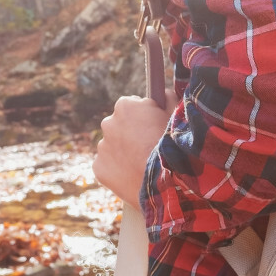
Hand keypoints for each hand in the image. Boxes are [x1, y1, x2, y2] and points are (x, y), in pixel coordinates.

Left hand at [94, 95, 168, 209]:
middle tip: (148, 147)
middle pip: (119, 126)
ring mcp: (102, 146)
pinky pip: (108, 166)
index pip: (132, 106)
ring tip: (143, 164)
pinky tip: (134, 175)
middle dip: (130, 134)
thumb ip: (167, 99)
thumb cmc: (173, 145)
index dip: (144, 116)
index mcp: (125, 105)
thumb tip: (164, 93)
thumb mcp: (176, 115)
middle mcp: (108, 123)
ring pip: (113, 147)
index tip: (153, 126)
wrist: (164, 182)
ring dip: (124, 152)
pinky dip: (118, 170)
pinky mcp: (98, 167)